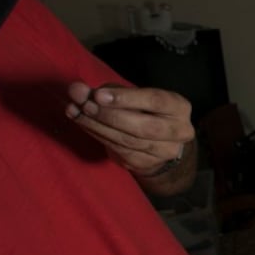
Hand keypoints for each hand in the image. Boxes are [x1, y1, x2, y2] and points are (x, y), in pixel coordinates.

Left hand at [66, 82, 193, 174]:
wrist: (159, 142)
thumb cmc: (144, 110)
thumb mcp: (134, 95)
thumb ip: (108, 91)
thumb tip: (77, 90)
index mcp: (179, 107)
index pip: (156, 101)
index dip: (126, 98)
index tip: (98, 94)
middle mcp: (179, 131)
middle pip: (144, 127)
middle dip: (111, 116)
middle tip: (85, 105)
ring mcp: (164, 151)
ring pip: (128, 140)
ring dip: (98, 126)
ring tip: (75, 112)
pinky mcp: (145, 163)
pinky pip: (119, 150)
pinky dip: (98, 136)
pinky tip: (83, 124)